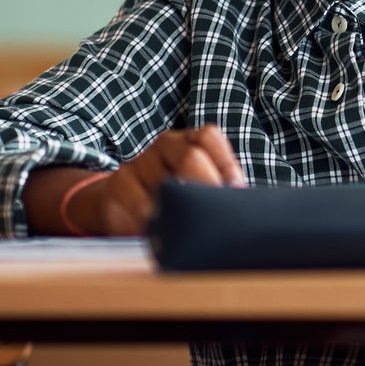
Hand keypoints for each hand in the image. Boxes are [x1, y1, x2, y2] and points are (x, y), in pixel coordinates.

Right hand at [69, 125, 244, 235]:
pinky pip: (142, 202)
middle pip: (191, 158)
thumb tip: (246, 201)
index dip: (225, 164)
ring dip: (182, 208)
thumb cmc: (170, 192)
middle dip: (208, 187)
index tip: (236, 192)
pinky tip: (164, 228)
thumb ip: (216, 185)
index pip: (209, 137)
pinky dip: (156, 217)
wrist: (119, 201)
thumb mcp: (193, 182)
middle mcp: (165, 144)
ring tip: (192, 226)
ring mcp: (141, 161)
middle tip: (216, 213)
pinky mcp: (120, 182)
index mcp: (188, 139)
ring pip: (167, 183)